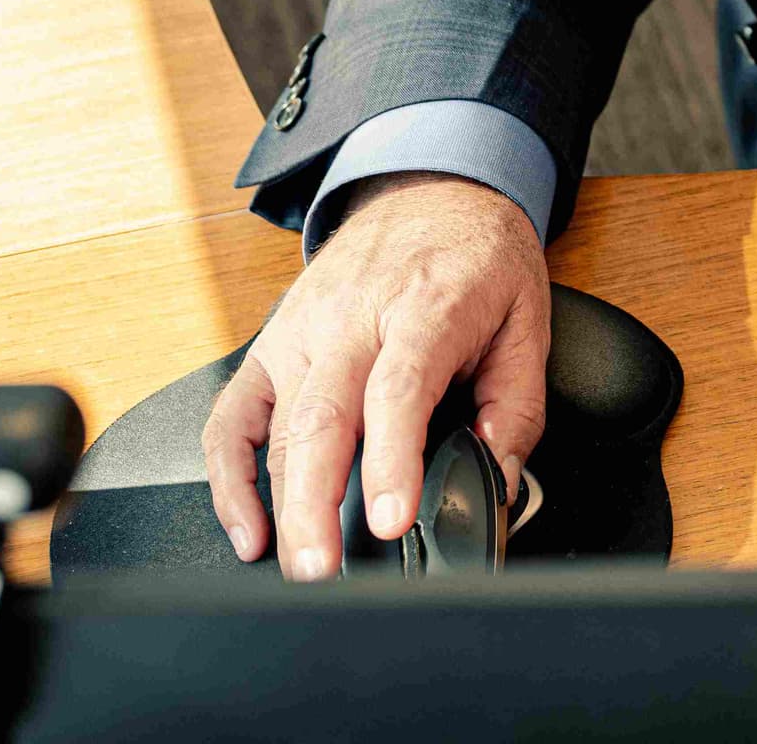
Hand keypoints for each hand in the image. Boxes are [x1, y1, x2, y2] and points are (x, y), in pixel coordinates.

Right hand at [202, 171, 551, 579]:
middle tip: (323, 569)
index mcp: (423, 307)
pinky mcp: (271, 344)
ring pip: (275, 424)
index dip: (391, 459)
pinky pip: (233, 416)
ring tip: (296, 563)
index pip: (398, 389)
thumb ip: (517, 402)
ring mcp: (301, 332)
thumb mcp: (527, 316)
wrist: (432, 187)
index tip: (390, 519)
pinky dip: (229, 477)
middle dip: (315, 504)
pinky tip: (248, 526)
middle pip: (321, 418)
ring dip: (278, 503)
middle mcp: (351, 319)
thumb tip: (499, 472)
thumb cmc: (477, 255)